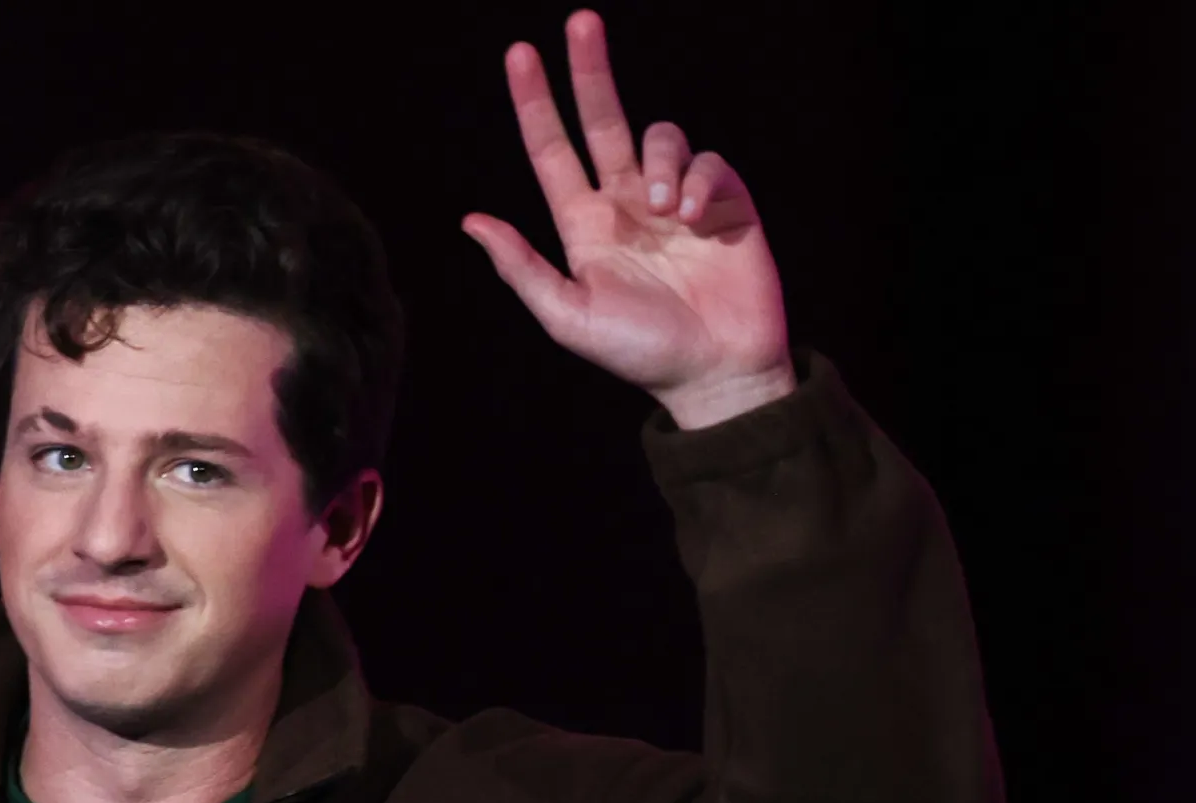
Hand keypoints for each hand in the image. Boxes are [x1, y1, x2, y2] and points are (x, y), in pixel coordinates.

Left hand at [464, 10, 795, 429]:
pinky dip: (697, 180)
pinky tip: (693, 217)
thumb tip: (470, 220)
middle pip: (604, 119)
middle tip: (580, 21)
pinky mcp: (725, 203)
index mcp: (584, 225)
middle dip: (590, 71)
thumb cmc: (639, 353)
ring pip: (660, 137)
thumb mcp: (568, 316)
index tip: (520, 55)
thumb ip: (521, 267)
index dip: (536, 104)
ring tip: (662, 208)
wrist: (715, 374)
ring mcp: (675, 199)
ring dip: (658, 161)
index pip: (552, 151)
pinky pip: (708, 162)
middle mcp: (627, 203)